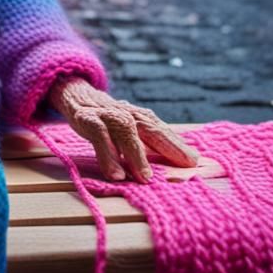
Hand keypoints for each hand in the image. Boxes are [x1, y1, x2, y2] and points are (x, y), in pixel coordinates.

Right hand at [48, 77, 198, 183]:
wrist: (77, 94)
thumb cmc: (111, 119)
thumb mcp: (132, 128)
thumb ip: (151, 144)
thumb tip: (181, 166)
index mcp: (141, 117)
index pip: (163, 130)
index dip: (178, 144)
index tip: (195, 161)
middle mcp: (128, 113)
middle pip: (151, 128)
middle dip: (168, 145)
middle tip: (185, 164)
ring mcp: (108, 115)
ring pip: (125, 131)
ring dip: (135, 154)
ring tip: (145, 177)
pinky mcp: (88, 120)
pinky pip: (99, 137)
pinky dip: (107, 156)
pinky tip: (116, 174)